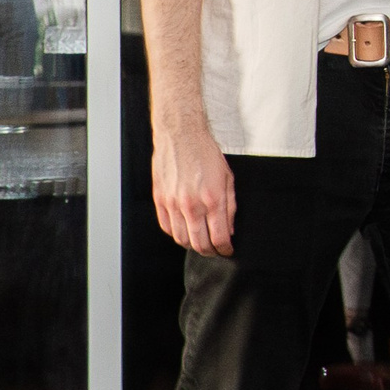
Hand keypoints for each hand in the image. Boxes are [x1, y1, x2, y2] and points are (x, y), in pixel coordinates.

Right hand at [154, 122, 236, 256]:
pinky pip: (167, 227)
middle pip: (199, 243)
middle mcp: (192, 205)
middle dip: (210, 251)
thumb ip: (230, 206)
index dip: (225, 249)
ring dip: (193, 245)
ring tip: (201, 242)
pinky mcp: (160, 200)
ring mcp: (173, 204)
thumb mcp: (228, 179)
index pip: (219, 237)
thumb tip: (229, 228)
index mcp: (212, 199)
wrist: (181, 137)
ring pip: (181, 239)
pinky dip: (176, 234)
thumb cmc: (206, 154)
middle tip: (216, 250)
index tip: (227, 250)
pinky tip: (185, 231)